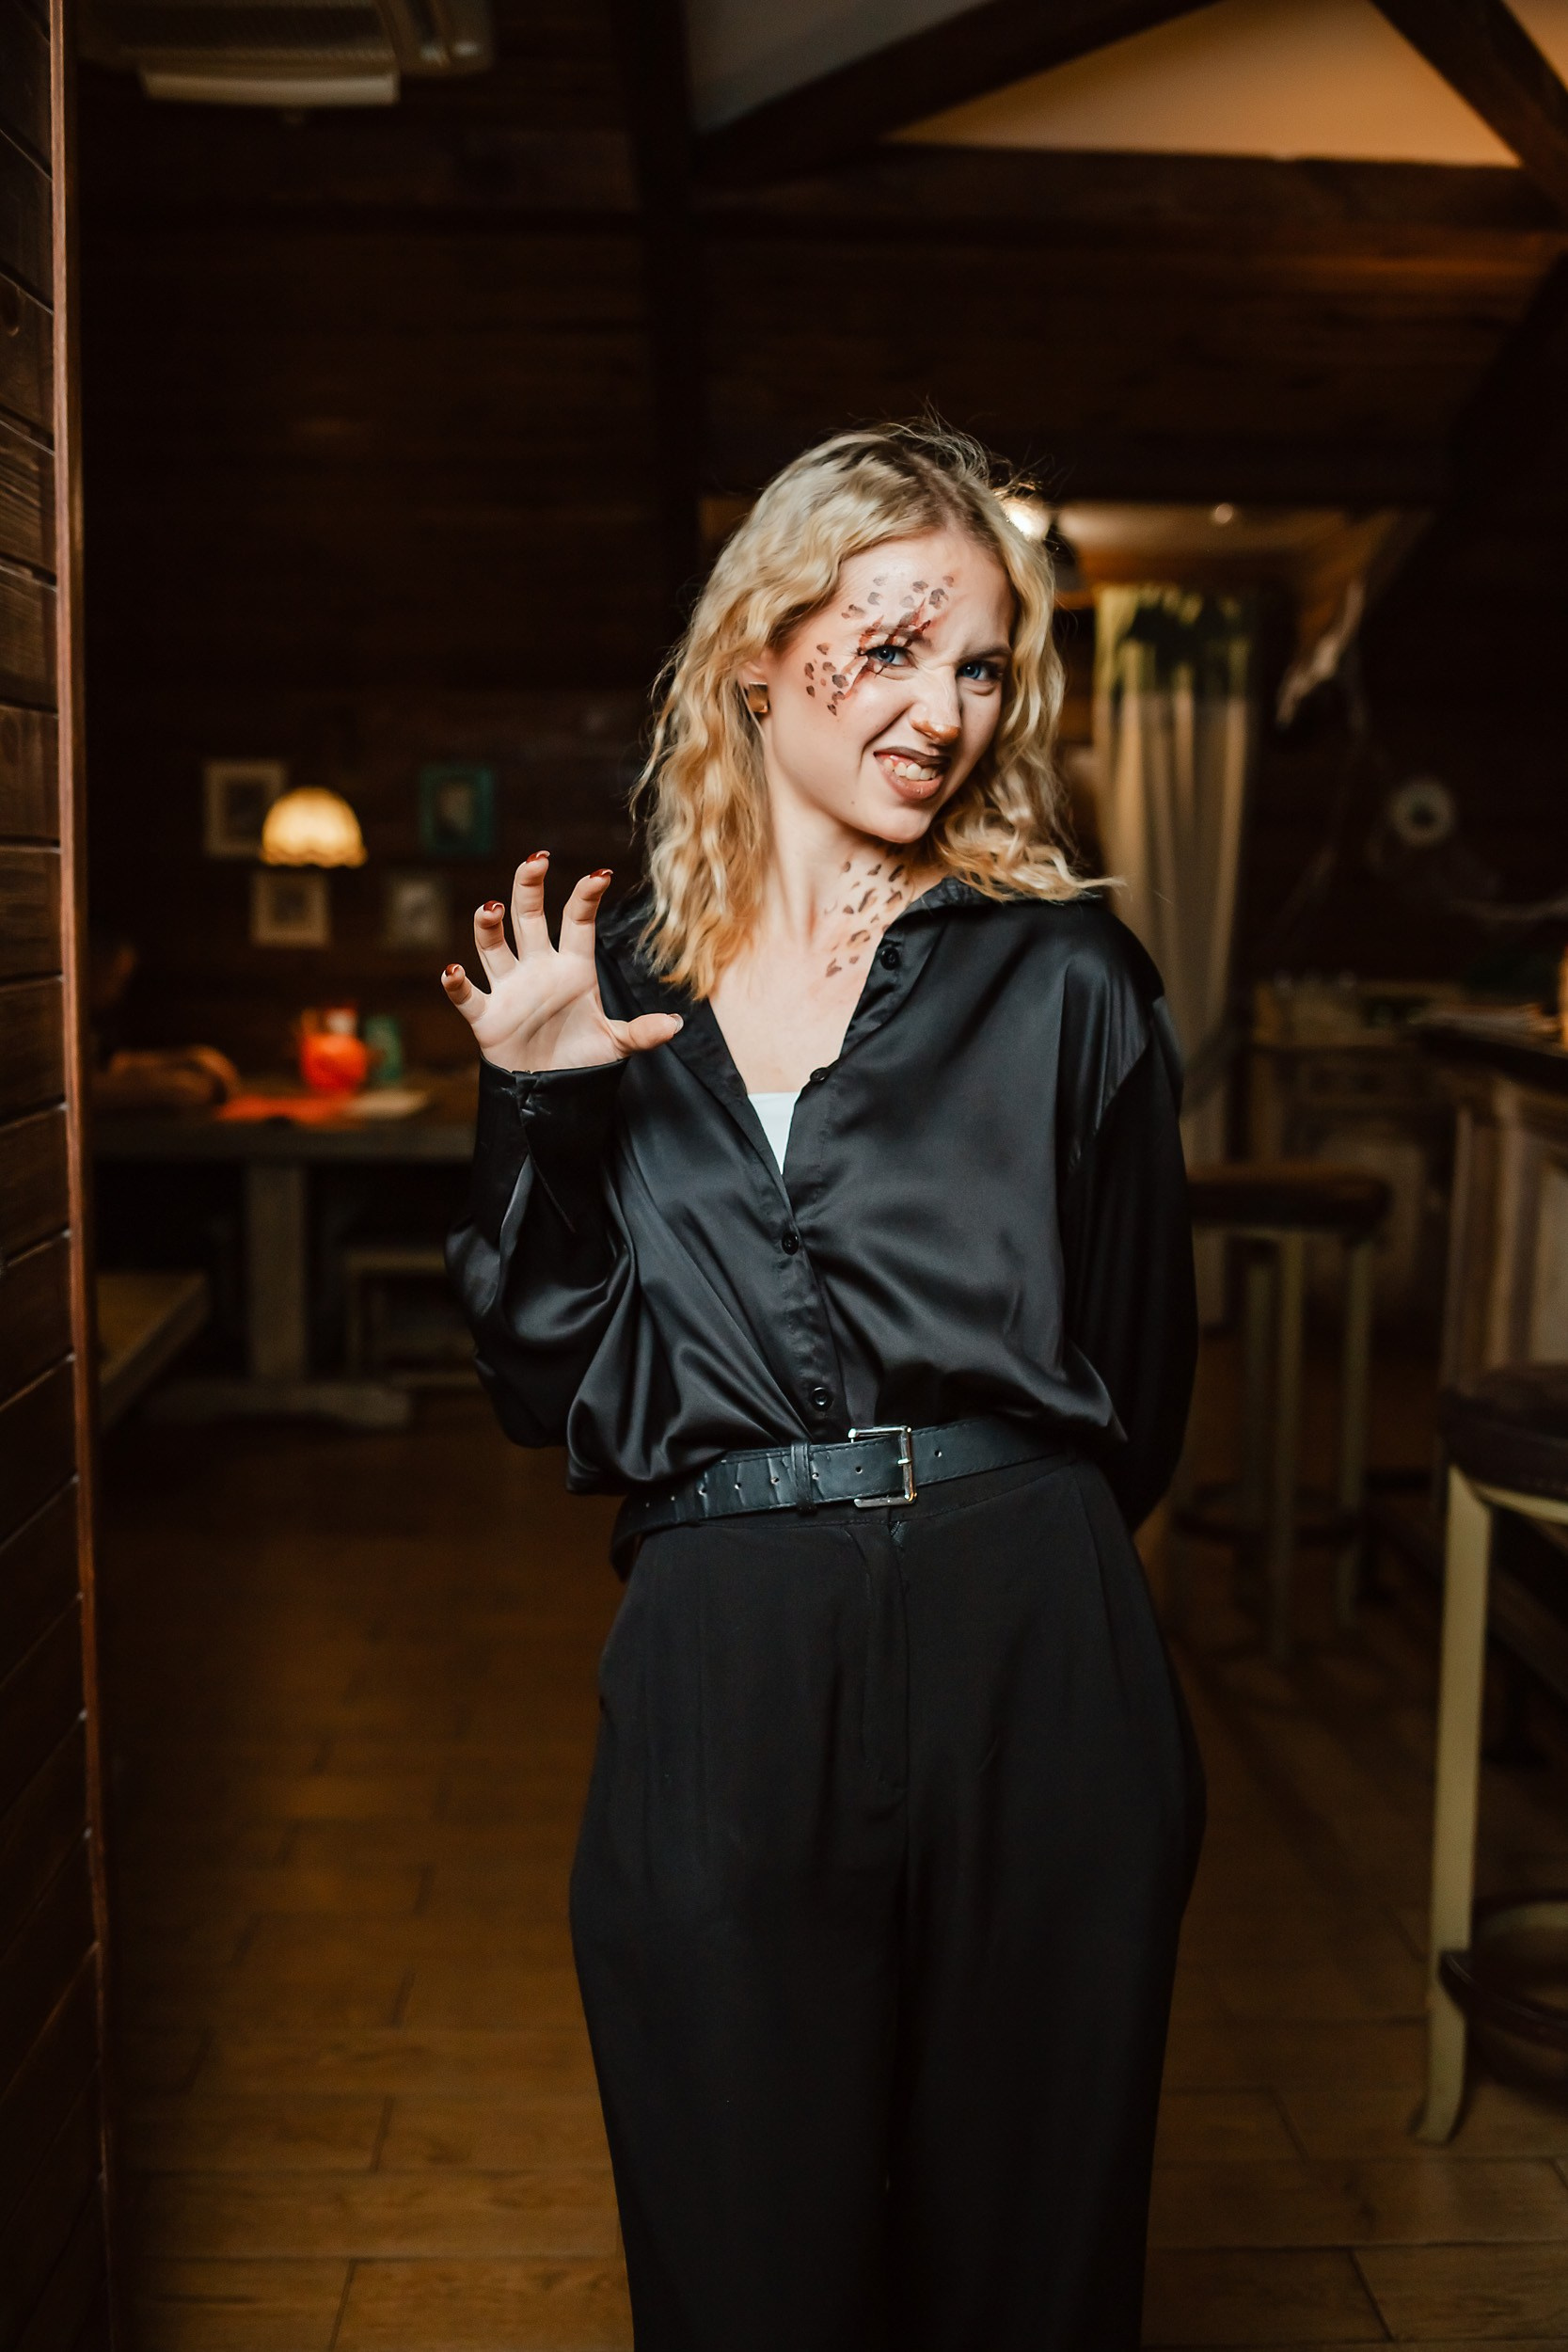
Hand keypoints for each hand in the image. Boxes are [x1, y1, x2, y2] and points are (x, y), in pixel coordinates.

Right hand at [440, 855, 682, 1073]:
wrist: (551, 1090)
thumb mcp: (616, 1044)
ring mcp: (510, 989)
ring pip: (494, 947)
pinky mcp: (487, 1016)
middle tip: (535, 861)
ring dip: (488, 928)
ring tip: (491, 909)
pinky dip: (457, 985)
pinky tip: (452, 971)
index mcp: (573, 967)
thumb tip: (675, 1025)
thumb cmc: (581, 1057)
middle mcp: (538, 968)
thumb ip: (641, 1032)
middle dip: (528, 888)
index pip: (577, 921)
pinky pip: (468, 996)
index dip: (586, 897)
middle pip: (528, 918)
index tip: (601, 875)